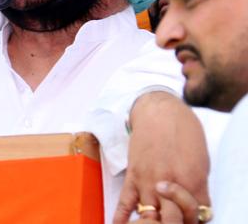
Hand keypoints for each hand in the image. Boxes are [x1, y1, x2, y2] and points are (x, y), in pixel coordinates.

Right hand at [113, 92, 209, 223]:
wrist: (159, 111)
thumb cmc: (184, 131)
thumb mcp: (202, 161)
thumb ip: (198, 187)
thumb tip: (197, 206)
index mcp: (192, 181)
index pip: (199, 216)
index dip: (197, 219)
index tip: (194, 215)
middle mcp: (169, 185)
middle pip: (173, 222)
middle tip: (175, 219)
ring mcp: (148, 181)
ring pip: (150, 217)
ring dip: (154, 222)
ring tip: (155, 221)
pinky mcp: (133, 176)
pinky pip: (125, 203)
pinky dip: (122, 218)